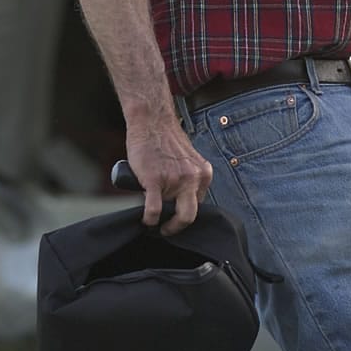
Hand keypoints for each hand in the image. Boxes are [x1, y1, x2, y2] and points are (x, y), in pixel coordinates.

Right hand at [126, 119, 212, 234]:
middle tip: (168, 230)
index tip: (175, 217)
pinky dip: (149, 219)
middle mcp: (193, 178)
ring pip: (170, 214)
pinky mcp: (154, 180)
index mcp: (204, 173)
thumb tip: (183, 201)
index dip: (184, 212)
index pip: (198, 204)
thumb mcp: (188, 160)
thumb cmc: (166, 140)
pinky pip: (154, 210)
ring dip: (160, 221)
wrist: (152, 120)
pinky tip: (146, 220)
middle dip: (178, 227)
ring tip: (153, 220)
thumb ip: (190, 178)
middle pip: (190, 216)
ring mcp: (174, 180)